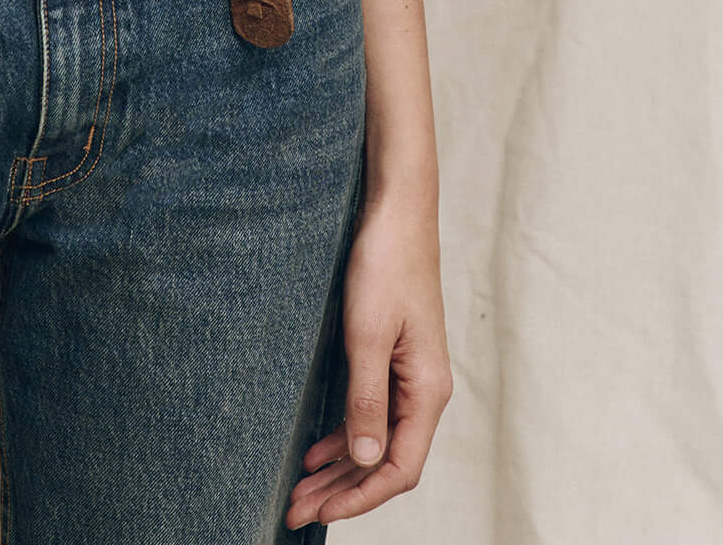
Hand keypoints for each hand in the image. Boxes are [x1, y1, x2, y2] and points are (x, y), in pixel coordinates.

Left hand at [285, 188, 453, 526]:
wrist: (397, 209)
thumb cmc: (386, 263)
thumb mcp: (368, 332)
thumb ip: (367, 397)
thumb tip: (366, 458)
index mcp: (427, 391)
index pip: (398, 469)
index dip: (360, 497)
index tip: (319, 512)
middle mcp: (424, 390)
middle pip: (385, 461)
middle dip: (342, 490)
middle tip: (295, 509)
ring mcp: (410, 375)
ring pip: (377, 439)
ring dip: (340, 467)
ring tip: (299, 488)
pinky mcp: (393, 357)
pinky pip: (372, 412)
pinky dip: (344, 435)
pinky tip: (316, 448)